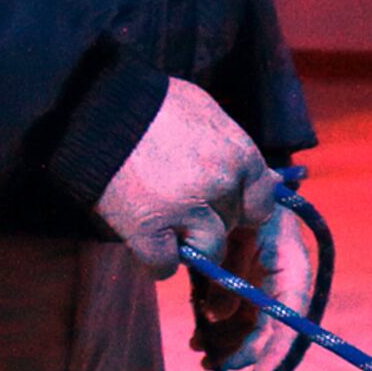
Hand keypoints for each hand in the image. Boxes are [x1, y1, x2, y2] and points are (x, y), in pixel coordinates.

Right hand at [95, 77, 279, 280]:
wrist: (96, 108)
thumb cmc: (151, 103)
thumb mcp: (205, 112)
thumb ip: (238, 149)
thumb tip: (275, 179)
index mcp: (239, 155)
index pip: (262, 204)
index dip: (240, 207)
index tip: (219, 202)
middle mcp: (221, 185)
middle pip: (231, 226)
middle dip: (210, 220)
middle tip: (179, 201)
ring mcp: (188, 211)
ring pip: (207, 252)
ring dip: (188, 244)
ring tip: (164, 223)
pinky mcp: (151, 231)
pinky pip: (165, 266)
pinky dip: (154, 260)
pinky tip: (144, 240)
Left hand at [187, 187, 320, 370]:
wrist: (225, 169)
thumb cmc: (239, 186)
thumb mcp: (239, 215)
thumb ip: (230, 256)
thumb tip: (217, 312)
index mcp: (289, 258)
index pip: (292, 313)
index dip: (278, 349)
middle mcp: (279, 273)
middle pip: (271, 325)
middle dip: (245, 350)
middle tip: (215, 365)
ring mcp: (260, 277)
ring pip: (250, 324)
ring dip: (228, 342)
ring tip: (200, 349)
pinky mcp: (239, 278)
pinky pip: (232, 312)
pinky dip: (216, 327)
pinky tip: (198, 337)